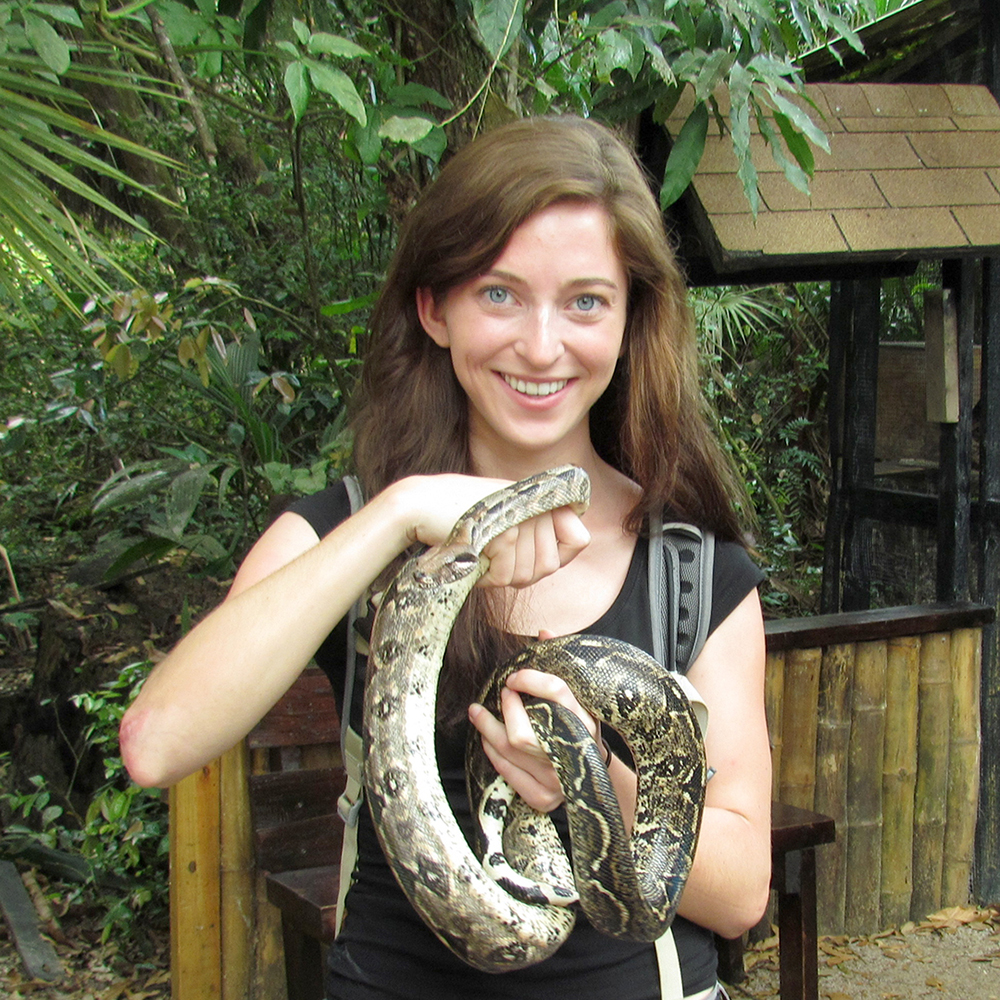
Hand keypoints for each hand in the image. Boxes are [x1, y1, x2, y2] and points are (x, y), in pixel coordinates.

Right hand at [390, 474, 589, 588]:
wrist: (418, 505)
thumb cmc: (459, 518)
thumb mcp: (506, 519)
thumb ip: (541, 530)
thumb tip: (582, 538)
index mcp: (540, 497)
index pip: (579, 539)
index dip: (557, 556)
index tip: (525, 553)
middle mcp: (535, 502)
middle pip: (550, 566)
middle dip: (519, 571)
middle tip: (492, 554)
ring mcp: (521, 516)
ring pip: (528, 575)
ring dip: (500, 575)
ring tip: (480, 552)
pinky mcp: (504, 531)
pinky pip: (506, 577)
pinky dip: (486, 577)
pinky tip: (471, 555)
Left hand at [468, 633, 598, 812]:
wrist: (595, 776)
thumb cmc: (581, 726)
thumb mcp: (580, 697)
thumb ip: (560, 665)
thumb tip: (543, 632)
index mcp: (586, 721)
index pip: (556, 692)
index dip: (530, 679)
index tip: (514, 677)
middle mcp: (573, 751)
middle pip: (524, 730)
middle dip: (506, 708)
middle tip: (501, 693)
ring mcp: (557, 779)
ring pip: (510, 750)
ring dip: (488, 728)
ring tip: (477, 712)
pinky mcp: (543, 798)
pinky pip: (508, 774)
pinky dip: (493, 754)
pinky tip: (487, 739)